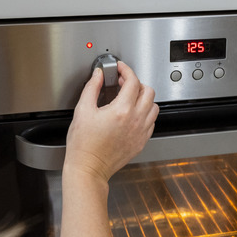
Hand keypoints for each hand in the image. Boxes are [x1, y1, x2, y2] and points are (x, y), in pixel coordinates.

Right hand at [64, 61, 158, 186]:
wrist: (89, 168)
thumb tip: (98, 75)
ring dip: (143, 98)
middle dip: (136, 83)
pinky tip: (132, 114)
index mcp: (121, 110)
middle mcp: (136, 120)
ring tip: (129, 98)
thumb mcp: (82, 110)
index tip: (120, 69)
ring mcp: (141, 132)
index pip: (132, 81)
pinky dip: (145, 113)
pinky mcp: (142, 141)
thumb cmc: (84, 144)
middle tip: (123, 83)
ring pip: (154, 106)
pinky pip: (151, 122)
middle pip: (148, 91)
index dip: (126, 70)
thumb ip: (92, 88)